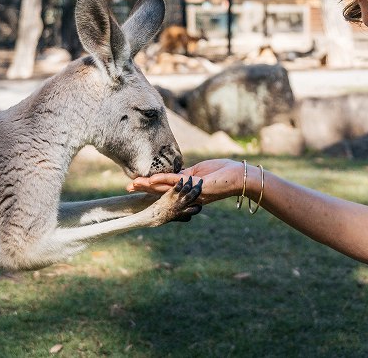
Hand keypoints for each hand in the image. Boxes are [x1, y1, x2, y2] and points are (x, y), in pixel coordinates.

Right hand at [128, 159, 248, 205]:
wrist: (239, 176)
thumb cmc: (223, 172)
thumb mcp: (199, 173)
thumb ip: (185, 175)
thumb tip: (173, 175)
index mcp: (186, 190)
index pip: (165, 189)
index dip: (150, 187)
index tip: (136, 184)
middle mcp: (186, 195)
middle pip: (161, 192)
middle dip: (144, 189)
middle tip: (128, 188)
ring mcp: (190, 192)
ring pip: (165, 189)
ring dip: (148, 186)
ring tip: (133, 184)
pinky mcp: (195, 186)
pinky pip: (175, 183)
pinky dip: (162, 180)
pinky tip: (150, 179)